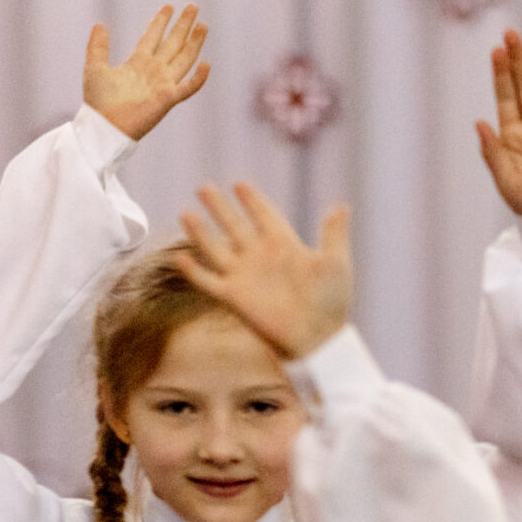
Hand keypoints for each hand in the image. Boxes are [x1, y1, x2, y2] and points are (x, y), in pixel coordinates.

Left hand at [83, 4, 210, 140]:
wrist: (103, 125)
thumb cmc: (98, 101)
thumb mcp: (94, 67)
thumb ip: (98, 46)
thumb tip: (100, 24)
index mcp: (138, 63)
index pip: (153, 37)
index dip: (161, 22)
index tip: (169, 7)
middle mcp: (154, 71)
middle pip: (173, 44)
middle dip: (183, 26)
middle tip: (193, 7)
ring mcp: (163, 84)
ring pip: (184, 59)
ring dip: (194, 43)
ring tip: (203, 26)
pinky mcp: (167, 99)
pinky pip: (187, 88)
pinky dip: (198, 78)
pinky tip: (207, 64)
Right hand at [173, 185, 352, 360]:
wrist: (318, 337)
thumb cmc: (331, 303)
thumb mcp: (336, 263)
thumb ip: (334, 234)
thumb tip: (342, 205)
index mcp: (284, 245)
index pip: (264, 215)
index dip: (253, 200)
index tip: (240, 184)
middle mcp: (260, 257)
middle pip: (234, 225)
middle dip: (219, 207)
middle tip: (204, 187)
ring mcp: (245, 276)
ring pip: (215, 248)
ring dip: (200, 232)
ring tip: (185, 213)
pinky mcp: (233, 297)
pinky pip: (208, 282)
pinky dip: (194, 271)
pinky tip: (179, 258)